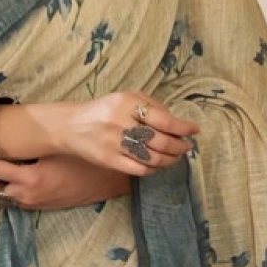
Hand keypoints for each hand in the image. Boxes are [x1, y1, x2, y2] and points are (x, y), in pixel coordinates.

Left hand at [0, 140, 130, 209]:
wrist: (109, 182)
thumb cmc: (85, 160)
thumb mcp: (56, 148)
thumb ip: (30, 144)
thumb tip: (7, 129)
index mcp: (28, 180)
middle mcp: (25, 196)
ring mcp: (32, 203)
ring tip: (2, 158)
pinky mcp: (40, 205)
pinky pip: (13, 196)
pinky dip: (8, 184)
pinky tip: (19, 167)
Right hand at [49, 92, 198, 176]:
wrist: (71, 126)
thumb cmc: (104, 110)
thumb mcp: (125, 97)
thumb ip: (150, 105)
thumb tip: (176, 121)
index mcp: (126, 103)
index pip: (163, 118)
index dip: (182, 127)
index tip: (194, 130)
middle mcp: (121, 123)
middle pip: (160, 141)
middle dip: (179, 146)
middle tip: (186, 146)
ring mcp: (115, 144)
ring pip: (153, 158)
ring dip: (170, 159)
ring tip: (176, 156)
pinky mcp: (110, 161)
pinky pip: (139, 169)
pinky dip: (154, 169)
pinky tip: (158, 164)